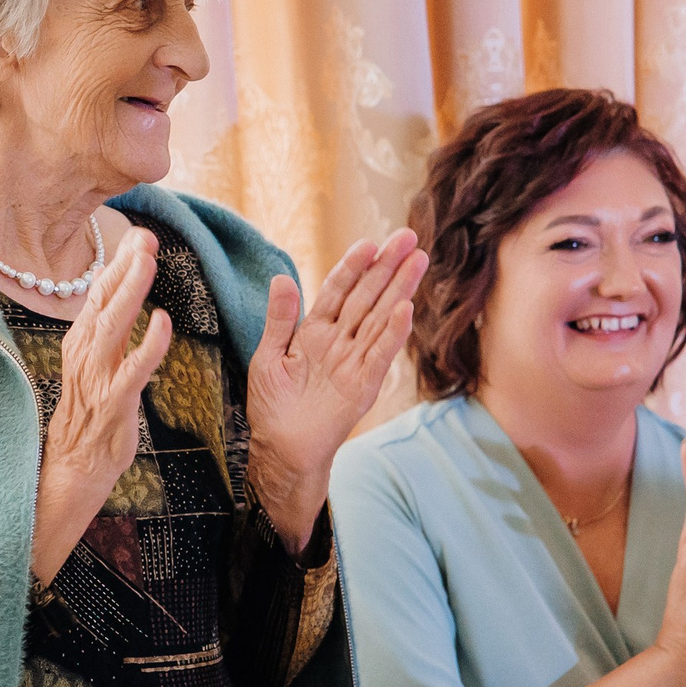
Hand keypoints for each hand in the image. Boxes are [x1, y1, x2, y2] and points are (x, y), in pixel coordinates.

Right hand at [31, 228, 173, 583]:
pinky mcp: (112, 406)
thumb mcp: (93, 372)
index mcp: (80, 349)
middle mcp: (84, 359)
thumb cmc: (88, 424)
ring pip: (113, 329)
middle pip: (103, 304)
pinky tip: (163, 323)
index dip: (116, 266)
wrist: (70, 473)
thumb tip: (113, 298)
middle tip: (145, 237)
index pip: (96, 298)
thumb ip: (104, 335)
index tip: (136, 237)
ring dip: (131, 294)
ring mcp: (96, 382)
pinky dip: (148, 346)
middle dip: (124, 269)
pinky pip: (132, 372)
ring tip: (149, 263)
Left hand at [244, 229, 428, 549]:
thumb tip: (281, 278)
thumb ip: (279, 319)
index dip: (352, 266)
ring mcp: (355, 362)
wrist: (281, 450)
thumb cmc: (272, 407)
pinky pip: (380, 355)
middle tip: (408, 237)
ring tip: (418, 260)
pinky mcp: (363, 386)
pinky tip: (406, 309)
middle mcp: (340, 342)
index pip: (338, 290)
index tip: (368, 243)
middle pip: (367, 297)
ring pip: (380, 318)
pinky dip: (393, 333)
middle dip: (387, 267)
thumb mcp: (267, 357)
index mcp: (315, 332)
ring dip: (399, 290)